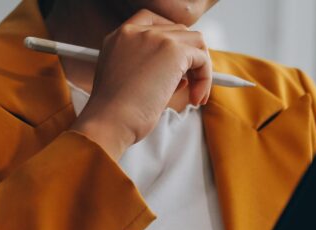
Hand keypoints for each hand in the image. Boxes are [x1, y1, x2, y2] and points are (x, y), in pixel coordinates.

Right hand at [70, 9, 212, 158]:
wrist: (109, 121)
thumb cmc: (115, 113)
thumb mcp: (128, 84)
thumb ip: (150, 71)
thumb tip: (182, 77)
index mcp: (120, 37)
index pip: (153, 22)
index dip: (172, 40)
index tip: (179, 63)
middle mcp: (136, 31)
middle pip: (179, 31)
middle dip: (189, 58)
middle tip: (191, 85)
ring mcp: (155, 38)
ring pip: (195, 41)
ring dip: (201, 68)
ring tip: (196, 94)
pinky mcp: (173, 51)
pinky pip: (202, 59)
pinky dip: (205, 79)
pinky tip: (196, 99)